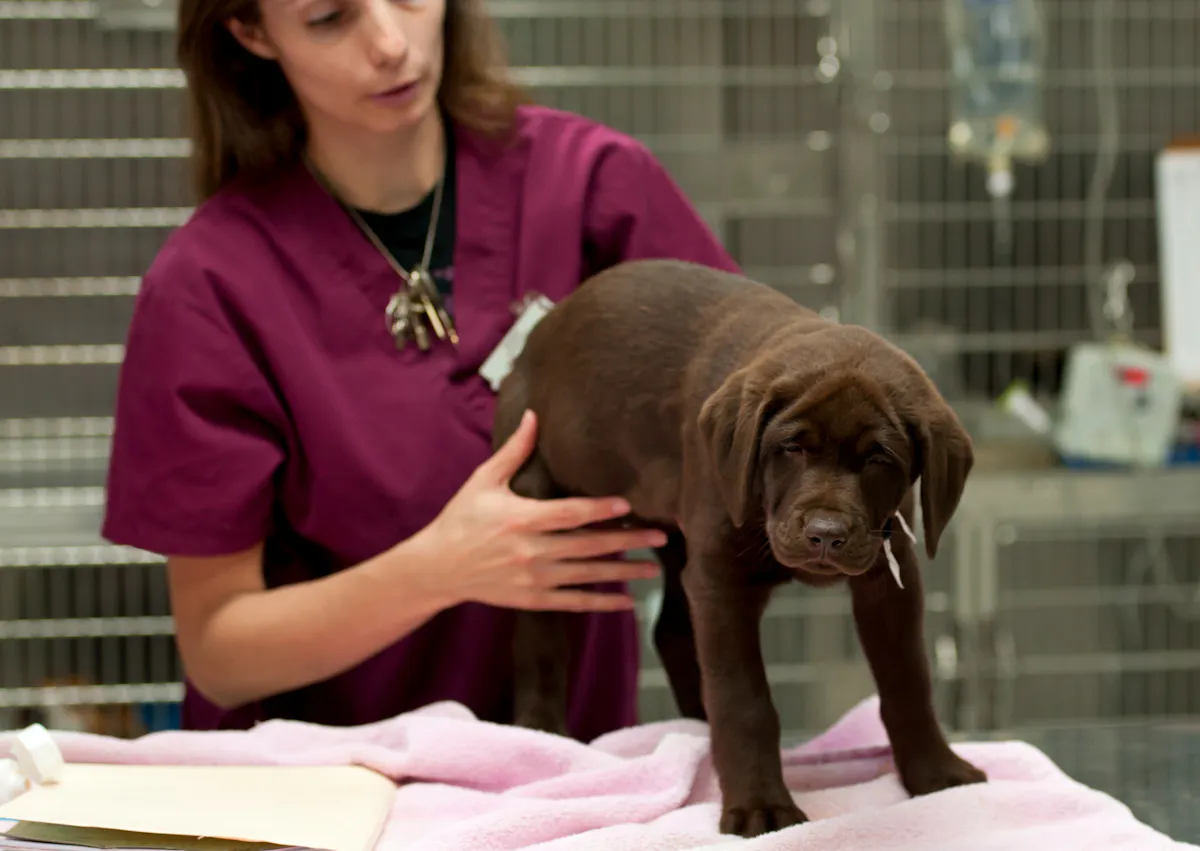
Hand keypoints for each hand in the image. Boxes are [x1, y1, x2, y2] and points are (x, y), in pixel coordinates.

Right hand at [415, 410, 664, 612]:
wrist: (437, 568)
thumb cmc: (461, 518)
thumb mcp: (483, 480)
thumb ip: (514, 451)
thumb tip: (533, 415)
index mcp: (521, 518)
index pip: (569, 513)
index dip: (600, 509)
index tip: (629, 505)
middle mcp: (531, 550)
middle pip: (588, 545)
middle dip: (627, 541)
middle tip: (661, 536)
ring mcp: (533, 578)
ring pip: (587, 575)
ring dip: (623, 572)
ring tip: (654, 568)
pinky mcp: (532, 598)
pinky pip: (573, 602)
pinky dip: (601, 602)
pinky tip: (627, 601)